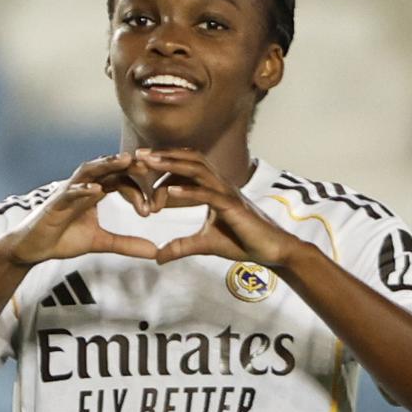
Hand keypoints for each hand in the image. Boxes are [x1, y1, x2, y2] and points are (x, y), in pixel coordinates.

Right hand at [0, 152, 158, 265]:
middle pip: (108, 168)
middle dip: (128, 164)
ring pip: (89, 171)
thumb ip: (126, 244)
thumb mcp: (101, 242)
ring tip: (125, 160)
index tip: (153, 208)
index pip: (120, 180)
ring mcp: (68, 192)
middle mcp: (82, 187)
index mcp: (94, 192)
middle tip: (150, 163)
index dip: (138, 189)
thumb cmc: (63, 238)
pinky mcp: (55, 204)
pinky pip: (70, 193)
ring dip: (107, 164)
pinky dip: (83, 190)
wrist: (32, 249)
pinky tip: (96, 190)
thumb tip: (155, 251)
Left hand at [137, 148, 300, 266]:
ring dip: (172, 165)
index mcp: (213, 188)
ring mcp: (227, 193)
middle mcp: (220, 185)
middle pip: (190, 160)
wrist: (273, 251)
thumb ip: (181, 246)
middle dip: (164, 155)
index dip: (164, 167)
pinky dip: (189, 190)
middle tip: (138, 154)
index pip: (186, 169)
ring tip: (150, 163)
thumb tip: (158, 257)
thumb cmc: (243, 242)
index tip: (141, 168)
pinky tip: (171, 190)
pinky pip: (209, 194)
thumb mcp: (204, 244)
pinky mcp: (233, 207)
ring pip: (198, 170)